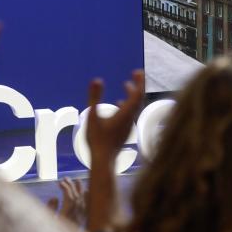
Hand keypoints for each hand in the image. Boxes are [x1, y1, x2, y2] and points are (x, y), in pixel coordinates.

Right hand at [47, 177, 88, 226]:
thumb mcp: (47, 223)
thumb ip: (50, 209)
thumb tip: (55, 198)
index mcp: (66, 217)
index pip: (70, 199)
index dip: (66, 189)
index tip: (59, 182)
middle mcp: (76, 218)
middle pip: (77, 198)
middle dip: (71, 187)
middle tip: (66, 178)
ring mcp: (80, 220)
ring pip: (83, 202)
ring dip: (79, 190)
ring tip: (77, 180)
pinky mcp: (82, 223)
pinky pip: (87, 208)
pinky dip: (87, 199)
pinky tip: (87, 193)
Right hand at [84, 70, 144, 231]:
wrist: (103, 160)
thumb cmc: (97, 139)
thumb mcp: (92, 116)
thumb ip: (94, 97)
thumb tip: (96, 79)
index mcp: (125, 114)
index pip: (137, 94)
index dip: (139, 81)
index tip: (138, 71)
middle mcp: (131, 119)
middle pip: (139, 98)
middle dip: (138, 84)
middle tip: (136, 73)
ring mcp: (129, 125)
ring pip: (135, 106)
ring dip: (132, 94)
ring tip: (126, 85)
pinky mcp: (126, 130)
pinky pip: (131, 113)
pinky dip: (128, 104)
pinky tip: (119, 103)